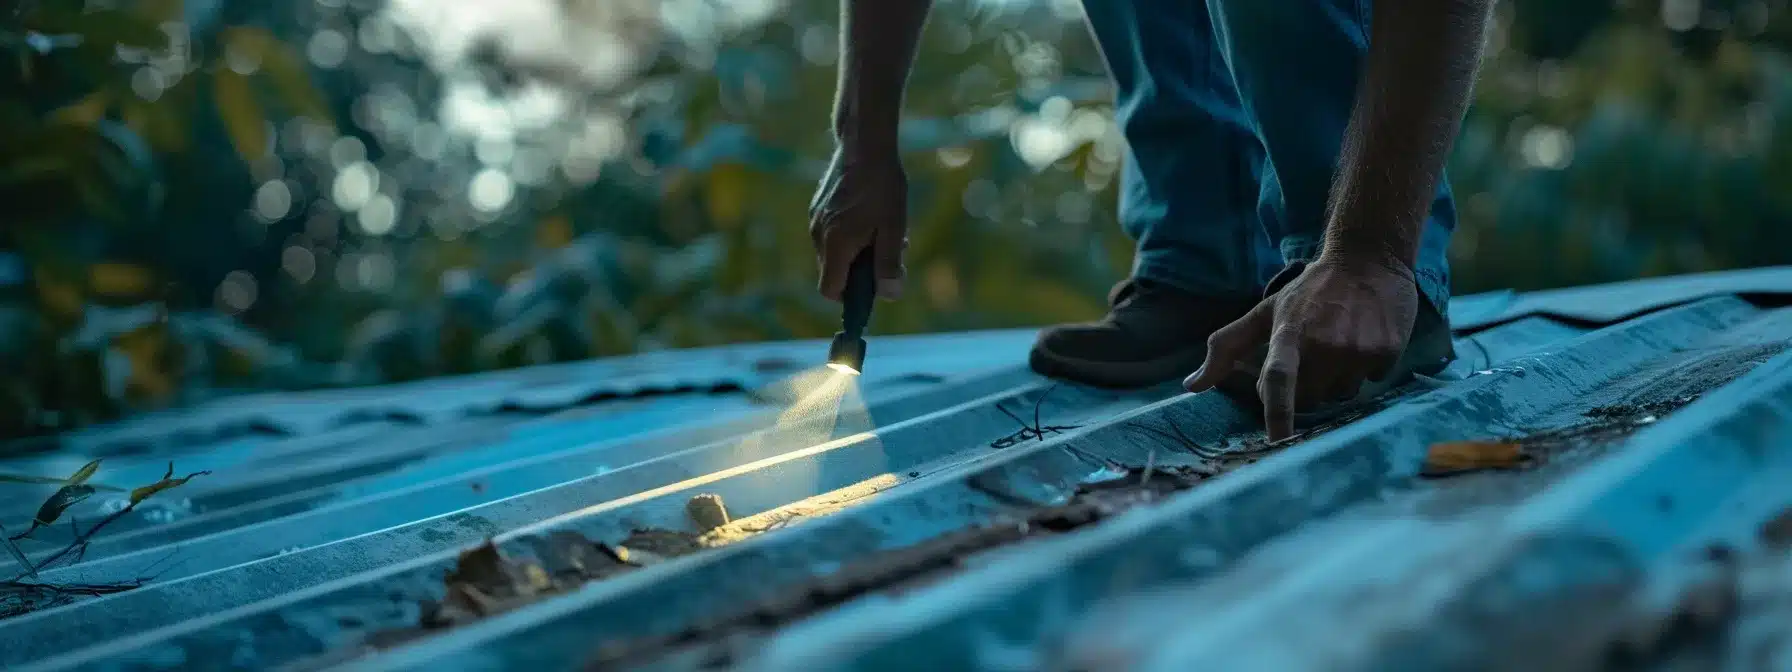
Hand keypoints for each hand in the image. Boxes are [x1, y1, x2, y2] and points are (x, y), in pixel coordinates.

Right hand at [809, 147, 907, 301]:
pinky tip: (873, 217)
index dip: (851, 297)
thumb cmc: (882, 185)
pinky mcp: (818, 207)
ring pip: (835, 253)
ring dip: (859, 252)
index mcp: (835, 243)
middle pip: (834, 272)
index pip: (830, 290)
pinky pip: (833, 235)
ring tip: (886, 230)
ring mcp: (816, 219)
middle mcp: (819, 235)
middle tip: (891, 253)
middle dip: (861, 271)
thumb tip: (890, 295)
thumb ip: (889, 264)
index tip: (874, 287)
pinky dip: (851, 236)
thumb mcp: (893, 227)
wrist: (864, 143)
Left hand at [1183, 253, 1418, 440]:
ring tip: (1339, 344)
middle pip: (1309, 399)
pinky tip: (1362, 341)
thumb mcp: (1264, 312)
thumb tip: (1191, 385)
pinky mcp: (1387, 351)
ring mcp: (1357, 349)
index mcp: (1289, 334)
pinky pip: (1370, 381)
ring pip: (1341, 394)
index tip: (1278, 440)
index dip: (1278, 412)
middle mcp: (1324, 344)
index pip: (1280, 378)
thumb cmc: (1310, 290)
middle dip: (1304, 388)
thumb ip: (1226, 348)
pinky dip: (1364, 369)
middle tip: (1311, 357)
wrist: (1368, 258)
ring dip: (1336, 380)